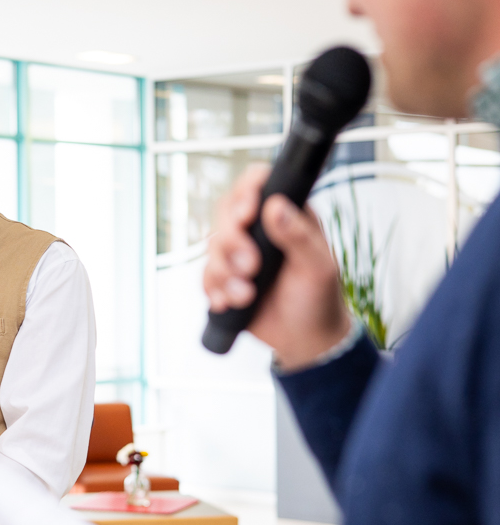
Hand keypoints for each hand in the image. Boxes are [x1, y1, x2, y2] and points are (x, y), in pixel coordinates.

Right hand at [203, 164, 352, 369]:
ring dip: (224, 272)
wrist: (305, 340)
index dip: (245, 191)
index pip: (258, 184)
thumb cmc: (319, 299)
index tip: (247, 213)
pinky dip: (215, 289)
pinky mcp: (225, 276)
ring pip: (211, 245)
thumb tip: (276, 205)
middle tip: (250, 265)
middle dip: (231, 241)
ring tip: (247, 294)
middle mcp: (259, 228)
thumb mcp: (317, 267)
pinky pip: (205, 274)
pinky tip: (232, 302)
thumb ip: (298, 236)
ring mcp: (238, 251)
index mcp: (286, 215)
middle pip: (225, 212)